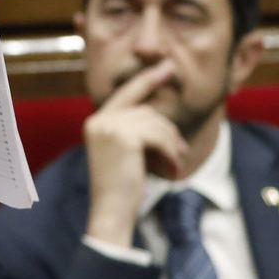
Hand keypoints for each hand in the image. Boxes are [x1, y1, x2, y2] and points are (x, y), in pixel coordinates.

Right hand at [83, 60, 188, 246]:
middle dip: (169, 131)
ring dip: (171, 145)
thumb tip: (162, 121)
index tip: (167, 66)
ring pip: (155, 123)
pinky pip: (158, 136)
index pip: (127, 94)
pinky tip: (171, 170)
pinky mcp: (123, 136)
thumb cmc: (122, 190)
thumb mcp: (126, 156)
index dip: (148, 79)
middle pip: (146, 111)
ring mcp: (109, 127)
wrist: (111, 212)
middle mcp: (99, 120)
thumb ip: (135, 133)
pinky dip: (170, 153)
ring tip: (176, 165)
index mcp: (96, 123)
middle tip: (181, 152)